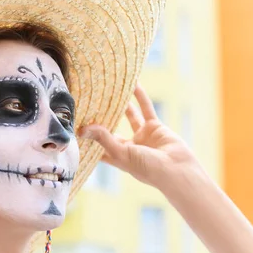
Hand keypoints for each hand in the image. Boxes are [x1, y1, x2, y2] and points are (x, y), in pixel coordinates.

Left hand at [80, 86, 200, 191]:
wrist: (177, 170)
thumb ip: (103, 139)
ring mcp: (141, 136)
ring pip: (128, 115)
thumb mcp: (121, 153)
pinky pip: (145, 108)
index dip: (87, 135)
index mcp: (116, 156)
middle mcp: (127, 146)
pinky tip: (133, 83)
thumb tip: (82, 129)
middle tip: (90, 99)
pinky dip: (139, 96)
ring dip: (121, 103)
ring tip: (110, 89)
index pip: (97, 145)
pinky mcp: (154, 127)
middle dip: (102, 116)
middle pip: (111, 128)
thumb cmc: (148, 169)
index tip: (75, 121)